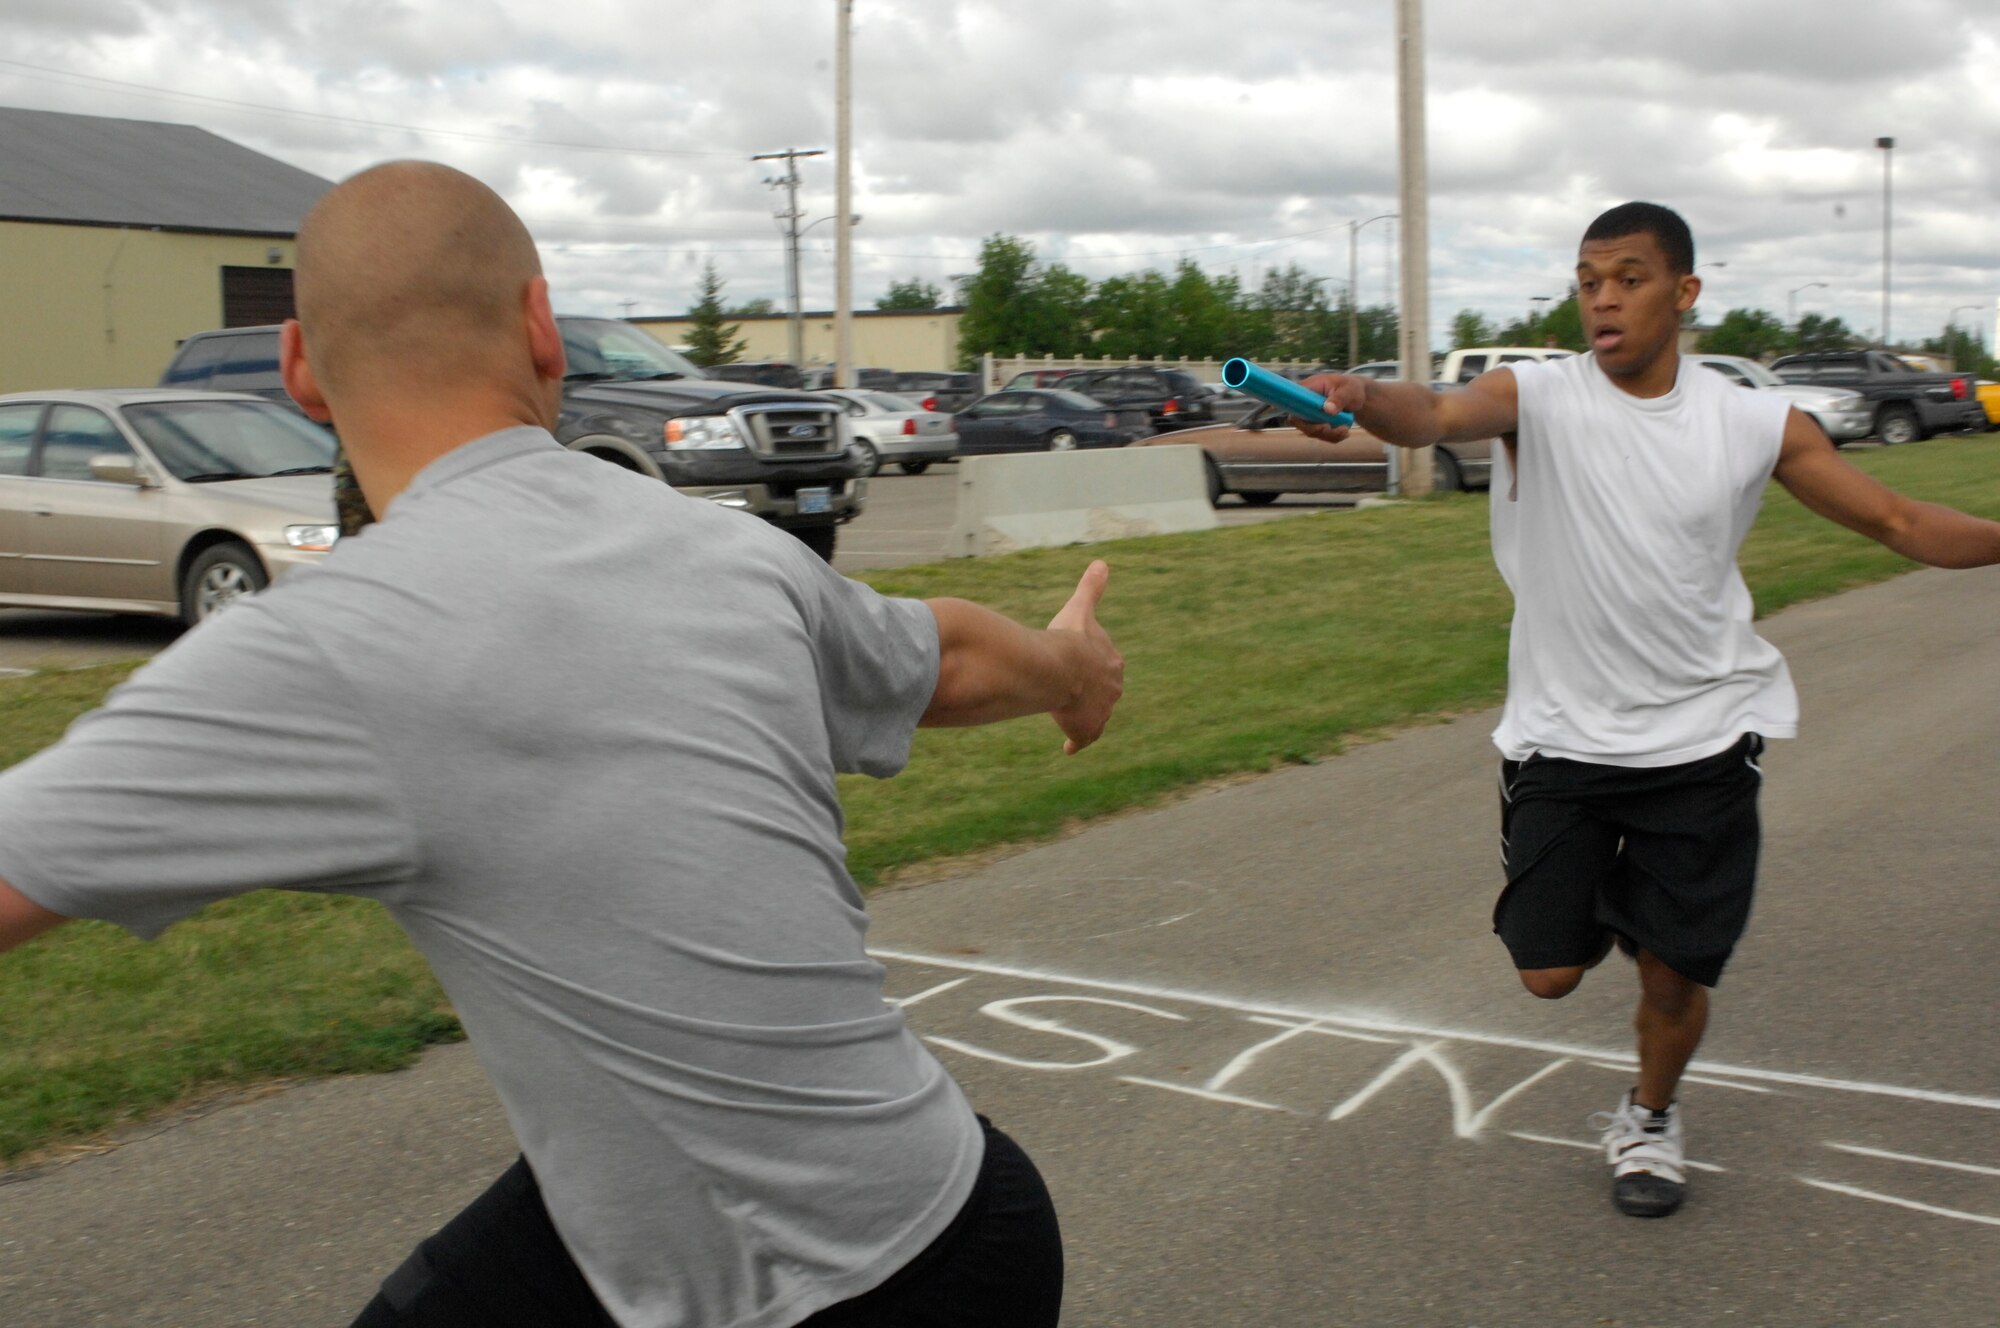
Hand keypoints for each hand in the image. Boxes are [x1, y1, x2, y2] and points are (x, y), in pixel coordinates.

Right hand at [1047, 560, 1123, 754]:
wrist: (1061, 670)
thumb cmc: (1069, 639)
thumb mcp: (1081, 609)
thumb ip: (1091, 589)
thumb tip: (1102, 563)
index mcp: (1113, 664)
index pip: (1107, 667)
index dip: (1094, 667)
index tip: (1084, 668)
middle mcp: (1112, 691)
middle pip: (1104, 694)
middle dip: (1092, 694)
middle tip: (1074, 693)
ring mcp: (1101, 712)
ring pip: (1095, 717)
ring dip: (1083, 716)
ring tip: (1069, 716)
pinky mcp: (1087, 730)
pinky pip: (1083, 739)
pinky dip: (1077, 743)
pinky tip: (1069, 748)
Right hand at [1289, 372, 1369, 443]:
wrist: (1357, 396)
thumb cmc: (1351, 388)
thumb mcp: (1349, 390)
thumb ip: (1339, 398)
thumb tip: (1327, 409)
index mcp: (1307, 388)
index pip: (1292, 401)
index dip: (1296, 413)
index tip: (1311, 420)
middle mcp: (1304, 403)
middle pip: (1298, 421)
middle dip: (1316, 429)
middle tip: (1331, 428)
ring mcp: (1308, 415)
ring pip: (1310, 431)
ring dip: (1328, 435)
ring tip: (1345, 429)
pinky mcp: (1315, 424)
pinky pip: (1320, 435)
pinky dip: (1332, 437)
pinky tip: (1344, 431)